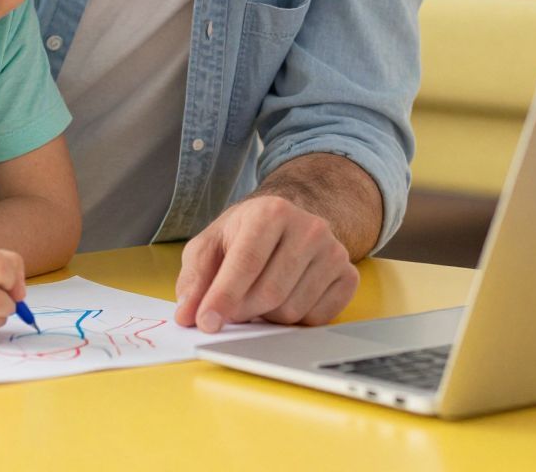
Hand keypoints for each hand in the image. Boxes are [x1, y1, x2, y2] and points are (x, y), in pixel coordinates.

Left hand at [174, 194, 358, 332]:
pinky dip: (294, 320)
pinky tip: (286, 298)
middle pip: (270, 293)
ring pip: (292, 311)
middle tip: (231, 310)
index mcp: (271, 212)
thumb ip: (194, 278)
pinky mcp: (348, 276)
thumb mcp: (210, 245)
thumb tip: (187, 315)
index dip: (223, 297)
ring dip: (267, 316)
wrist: (288, 222)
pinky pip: (316, 320)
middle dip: (243, 311)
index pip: (246, 263)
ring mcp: (334, 252)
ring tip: (260, 295)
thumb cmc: (244, 235)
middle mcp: (308, 228)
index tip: (206, 323)